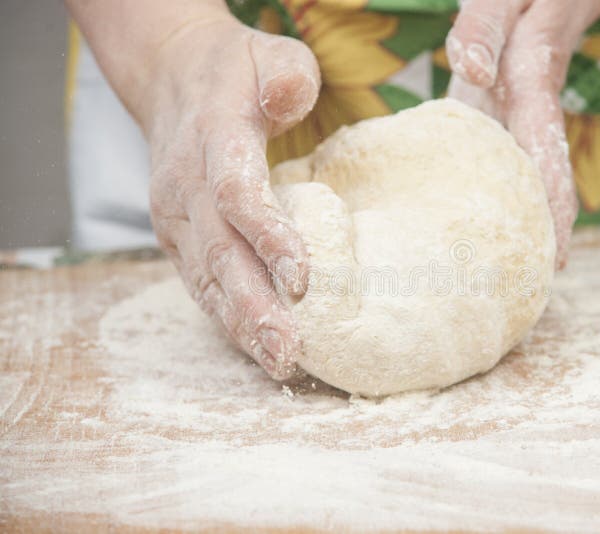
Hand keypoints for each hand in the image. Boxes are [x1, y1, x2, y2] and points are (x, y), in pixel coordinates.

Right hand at [144, 17, 320, 378]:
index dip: (267, 237)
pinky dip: (226, 317)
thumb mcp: (270, 54)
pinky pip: (200, 281)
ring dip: (240, 324)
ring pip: (206, 278)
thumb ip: (286, 76)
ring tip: (278, 364)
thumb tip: (286, 100)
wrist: (174, 77)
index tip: (301, 279)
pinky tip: (255, 348)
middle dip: (254, 306)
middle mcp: (184, 185)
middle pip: (219, 253)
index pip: (236, 194)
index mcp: (212, 138)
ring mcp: (175, 216)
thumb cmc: (235, 72)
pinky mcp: (177, 236)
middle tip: (289, 351)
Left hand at [446, 0, 599, 267]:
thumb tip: (471, 72)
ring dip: (530, 218)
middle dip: (547, 231)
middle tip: (535, 289)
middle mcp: (534, 109)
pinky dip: (509, 193)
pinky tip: (489, 221)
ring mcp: (523, 114)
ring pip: (532, 175)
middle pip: (545, 180)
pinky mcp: (508, 113)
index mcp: (532, 87)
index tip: (559, 258)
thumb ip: (484, 28)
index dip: (553, 207)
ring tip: (515, 272)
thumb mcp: (502, 0)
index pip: (545, 155)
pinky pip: (513, 159)